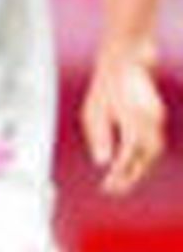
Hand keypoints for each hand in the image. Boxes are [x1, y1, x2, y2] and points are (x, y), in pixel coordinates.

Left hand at [82, 51, 165, 193]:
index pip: (129, 154)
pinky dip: (141, 157)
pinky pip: (152, 143)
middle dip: (132, 177)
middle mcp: (150, 120)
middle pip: (146, 157)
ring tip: (119, 182)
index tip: (107, 185)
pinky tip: (127, 165)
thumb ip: (99, 137)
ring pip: (153, 152)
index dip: (120, 173)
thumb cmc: (106, 87)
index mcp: (132, 118)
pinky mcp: (157, 118)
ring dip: (138, 169)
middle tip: (113, 190)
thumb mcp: (94, 111)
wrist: (128, 61)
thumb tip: (102, 163)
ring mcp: (157, 119)